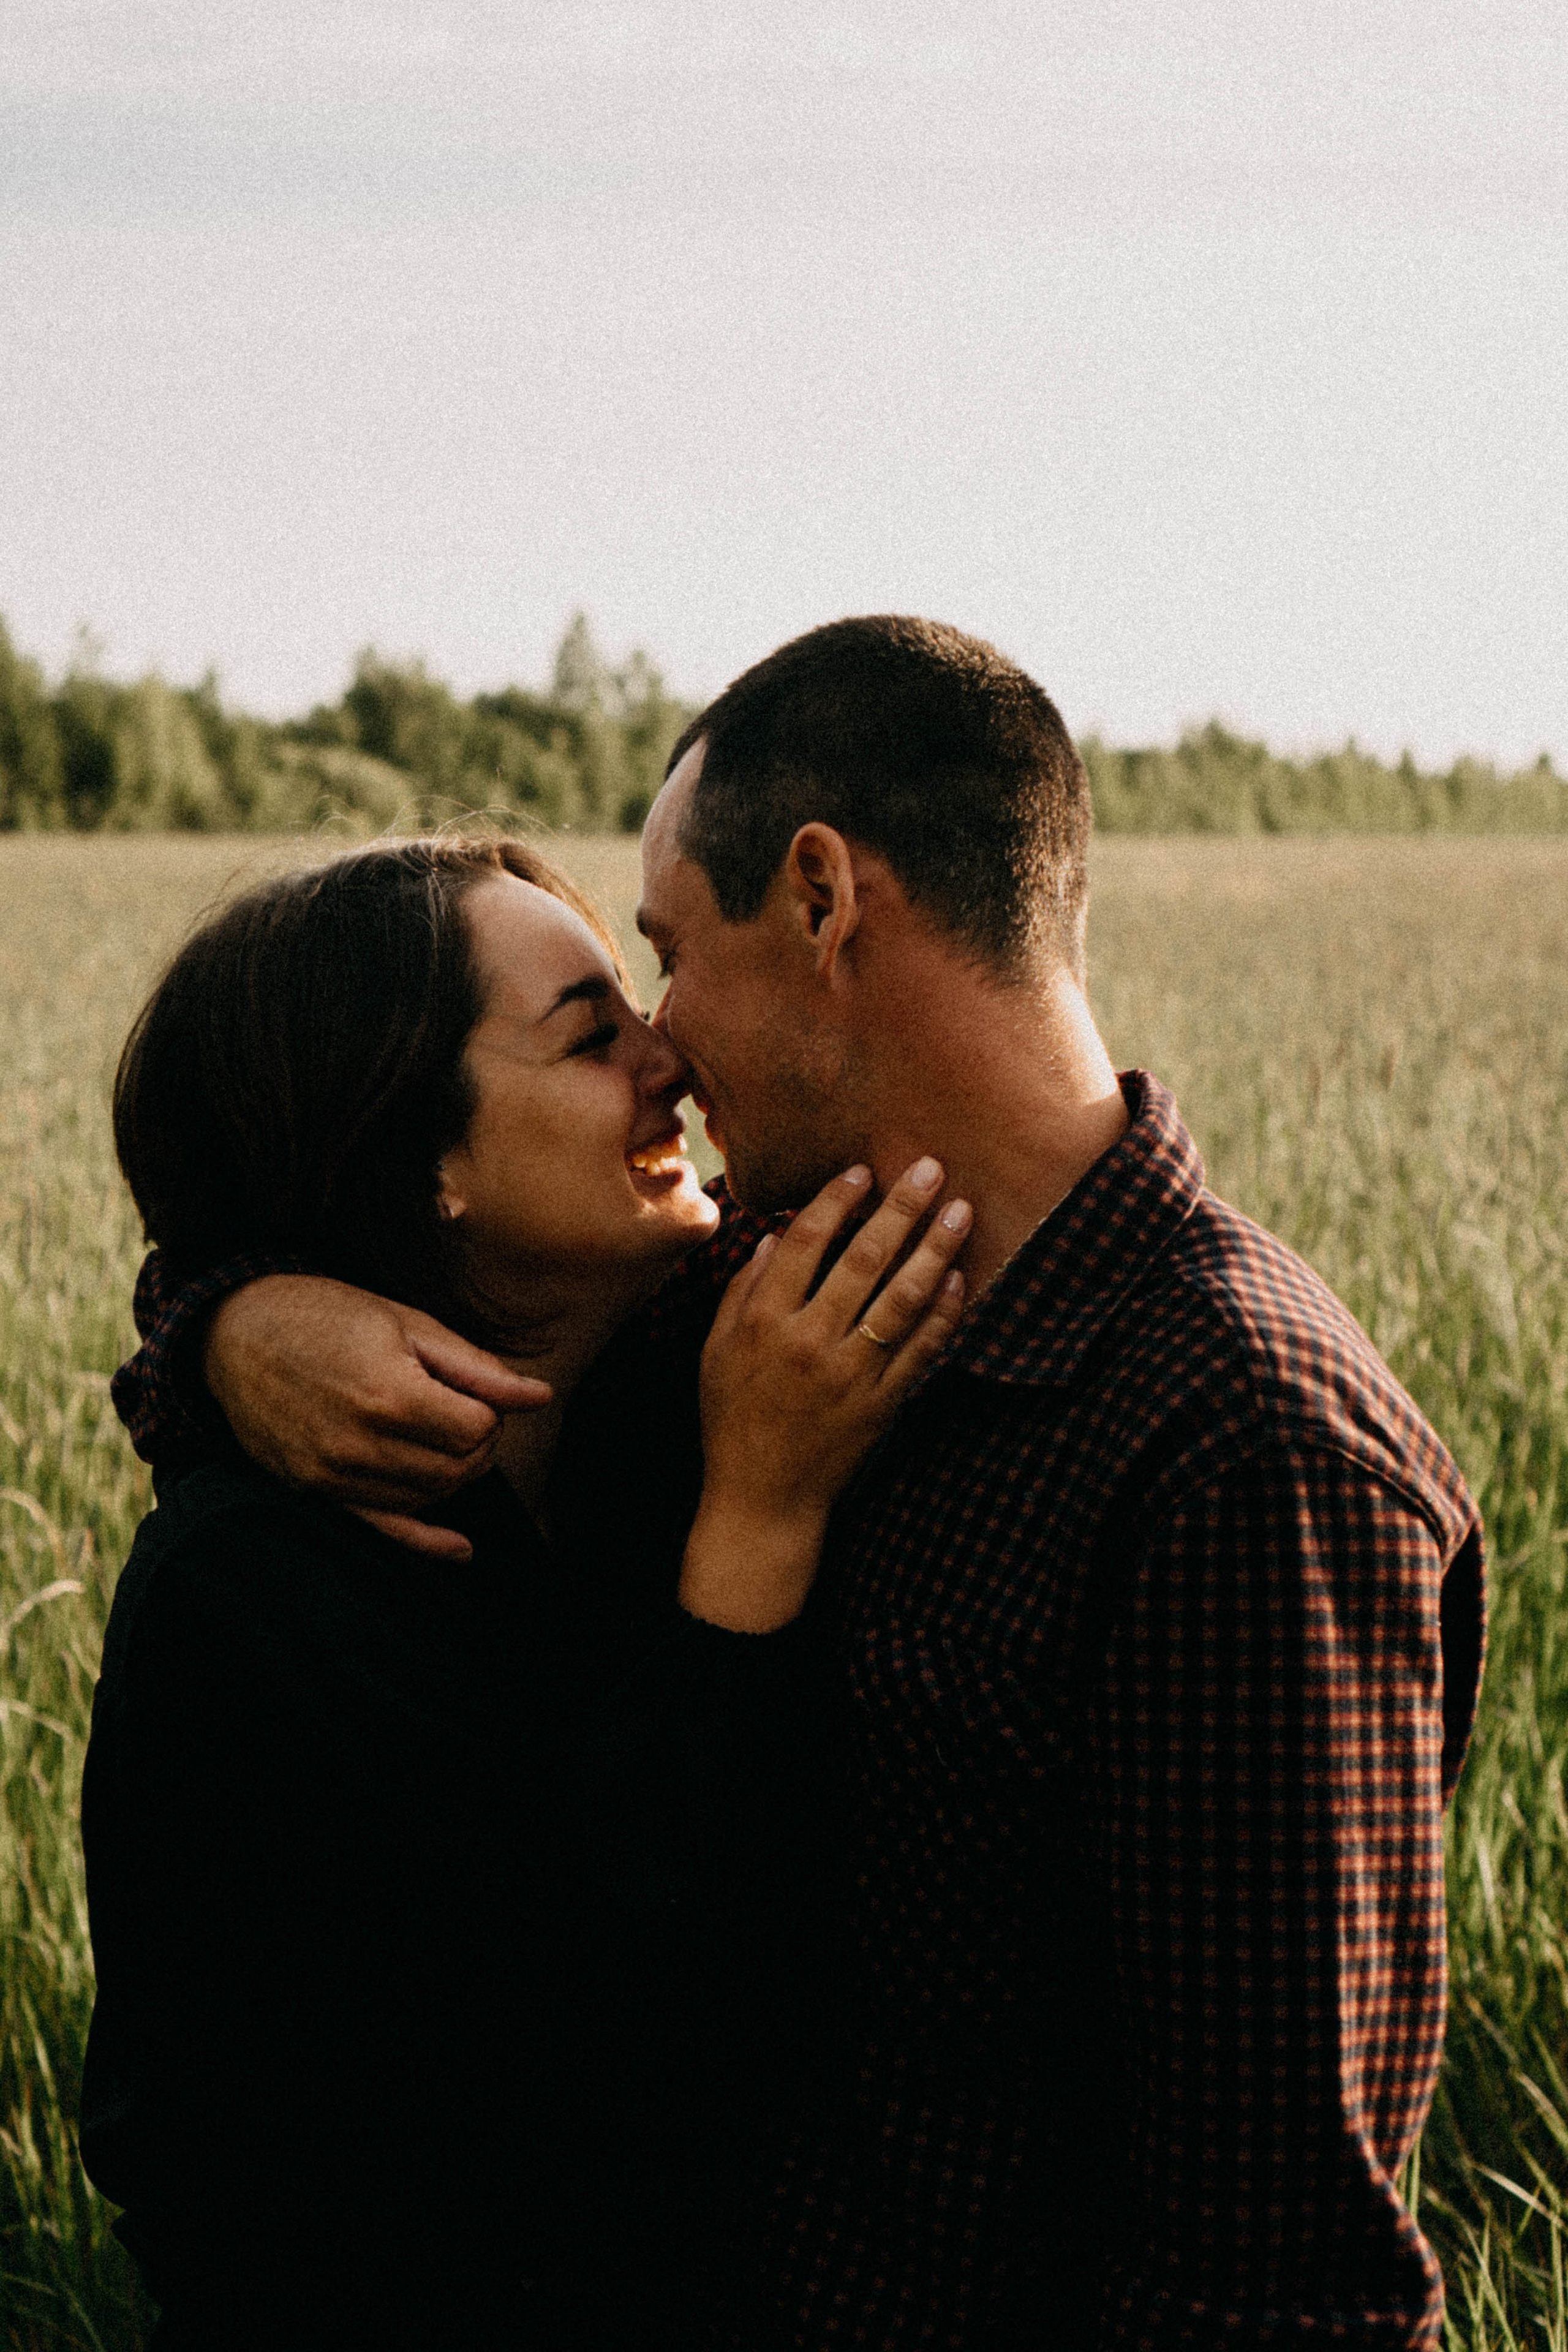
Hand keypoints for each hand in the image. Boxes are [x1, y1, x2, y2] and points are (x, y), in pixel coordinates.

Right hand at [204, 1277, 551, 1560]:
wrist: (235, 1332)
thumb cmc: (326, 1315)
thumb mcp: (407, 1324)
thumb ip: (476, 1369)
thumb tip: (540, 1397)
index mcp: (389, 1394)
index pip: (478, 1431)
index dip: (491, 1412)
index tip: (476, 1392)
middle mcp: (359, 1443)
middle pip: (458, 1470)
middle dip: (479, 1446)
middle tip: (469, 1414)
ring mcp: (333, 1475)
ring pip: (428, 1498)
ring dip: (453, 1475)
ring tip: (444, 1437)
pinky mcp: (315, 1491)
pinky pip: (383, 1530)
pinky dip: (427, 1542)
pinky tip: (461, 1548)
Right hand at [680, 1158, 968, 1630]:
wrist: (763, 1500)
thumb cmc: (733, 1420)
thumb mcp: (715, 1352)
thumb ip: (742, 1290)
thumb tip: (771, 1234)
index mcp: (764, 1323)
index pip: (804, 1244)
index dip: (834, 1201)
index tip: (861, 1170)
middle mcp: (810, 1343)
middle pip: (862, 1260)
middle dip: (900, 1208)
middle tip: (930, 1166)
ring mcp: (851, 1375)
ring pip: (901, 1300)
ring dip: (934, 1251)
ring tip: (961, 1211)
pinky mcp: (883, 1405)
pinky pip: (920, 1352)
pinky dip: (943, 1314)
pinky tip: (960, 1279)